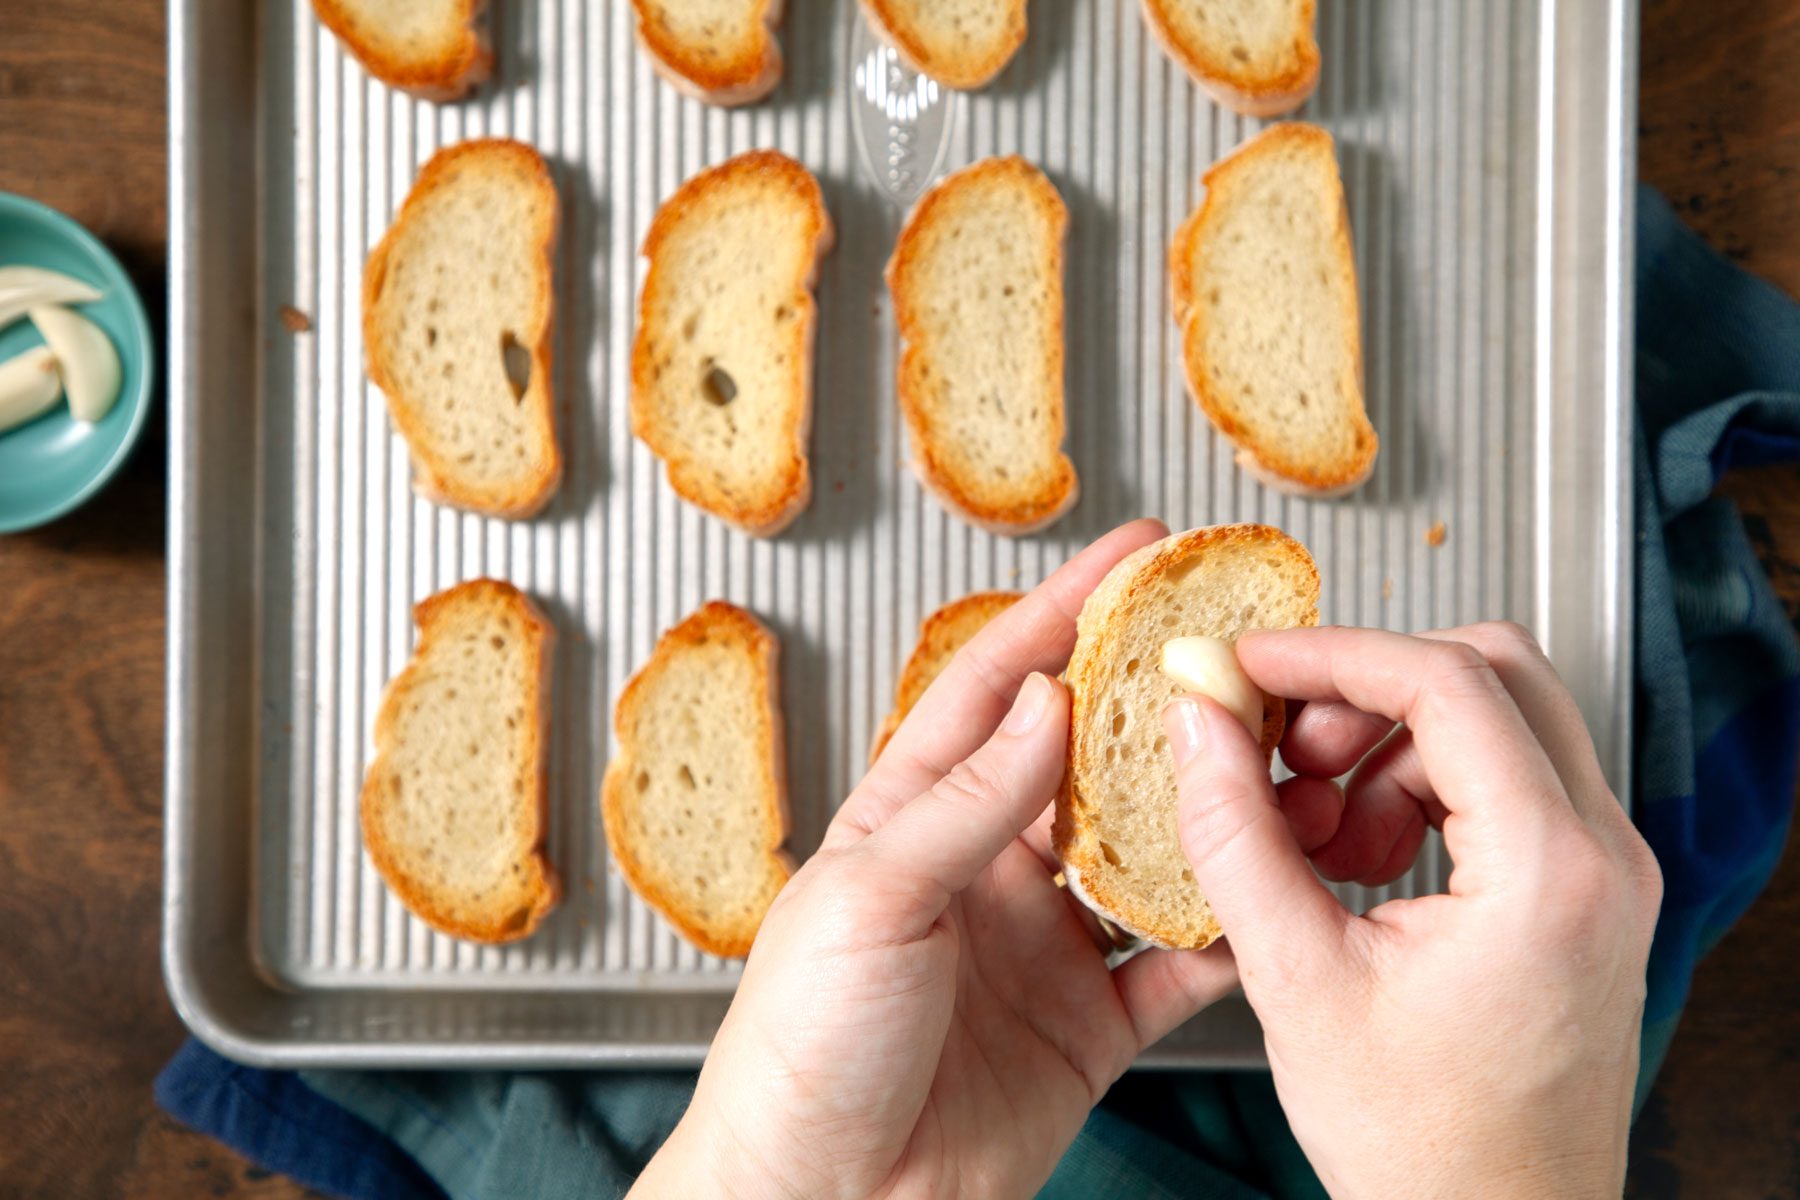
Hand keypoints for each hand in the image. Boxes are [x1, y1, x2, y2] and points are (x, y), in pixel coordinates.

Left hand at [634, 520, 1243, 1198]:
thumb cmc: (799, 1050)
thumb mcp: (870, 900)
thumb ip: (968, 804)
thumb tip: (1047, 702)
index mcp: (911, 818)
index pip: (998, 686)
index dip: (1065, 610)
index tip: (1135, 552)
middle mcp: (983, 871)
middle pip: (1089, 759)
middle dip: (1156, 701)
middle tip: (1234, 647)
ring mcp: (1040, 947)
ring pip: (1146, 854)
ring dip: (1206, 812)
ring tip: (1274, 762)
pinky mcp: (1087, 1028)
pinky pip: (1174, 967)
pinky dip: (1225, 934)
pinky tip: (1267, 898)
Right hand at [1165, 624, 1661, 1198]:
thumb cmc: (1422, 1144)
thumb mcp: (1297, 979)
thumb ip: (1236, 833)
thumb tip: (1197, 722)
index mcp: (1549, 870)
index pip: (1445, 683)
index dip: (1330, 655)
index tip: (1247, 664)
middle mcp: (1603, 853)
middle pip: (1491, 673)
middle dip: (1366, 688)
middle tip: (1281, 741)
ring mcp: (1604, 869)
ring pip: (1498, 719)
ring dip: (1388, 743)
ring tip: (1313, 826)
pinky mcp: (1583, 890)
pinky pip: (1504, 780)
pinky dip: (1418, 787)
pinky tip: (1353, 858)